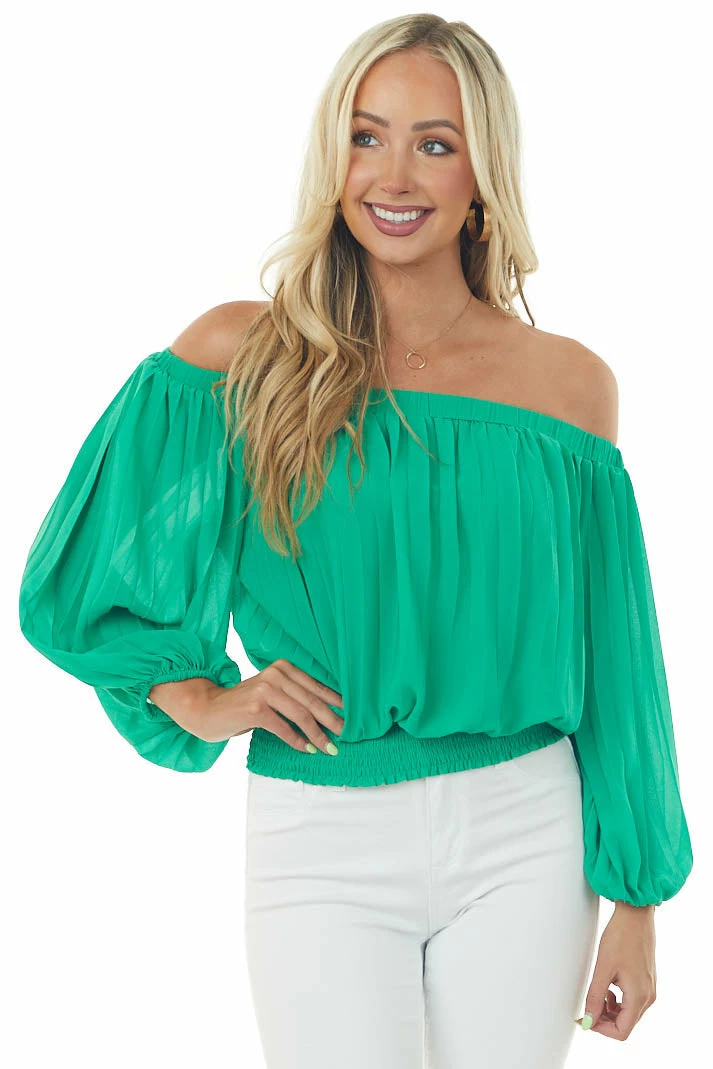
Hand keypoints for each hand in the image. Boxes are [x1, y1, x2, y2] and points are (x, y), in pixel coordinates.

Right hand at [199, 659, 344, 754]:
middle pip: (313, 701)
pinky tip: (308, 749)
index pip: (317, 686)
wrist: (207, 709)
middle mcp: (276, 675)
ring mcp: (265, 690)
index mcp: (283, 667)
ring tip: (331, 748)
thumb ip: (294, 696)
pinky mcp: (256, 708)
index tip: (352, 717)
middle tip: (348, 735)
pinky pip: (284, 728)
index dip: (336, 703)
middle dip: (333, 720)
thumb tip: (329, 714)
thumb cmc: (244, 704)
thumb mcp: (272, 693)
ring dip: (318, 734)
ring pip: (301, 715)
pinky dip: (298, 741)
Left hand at [575, 904, 656, 1039]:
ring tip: (598, 994)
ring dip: (610, 1010)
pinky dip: (618, 1000)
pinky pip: (632, 1000)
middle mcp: (648, 996)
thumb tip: (589, 1019)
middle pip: (625, 1024)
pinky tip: (608, 986)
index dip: (601, 1029)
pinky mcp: (646, 980)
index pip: (622, 1031)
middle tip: (586, 1008)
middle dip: (604, 1020)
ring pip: (628, 1013)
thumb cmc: (621, 936)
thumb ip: (595, 996)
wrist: (635, 915)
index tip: (585, 1018)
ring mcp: (649, 988)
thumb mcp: (603, 968)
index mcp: (639, 996)